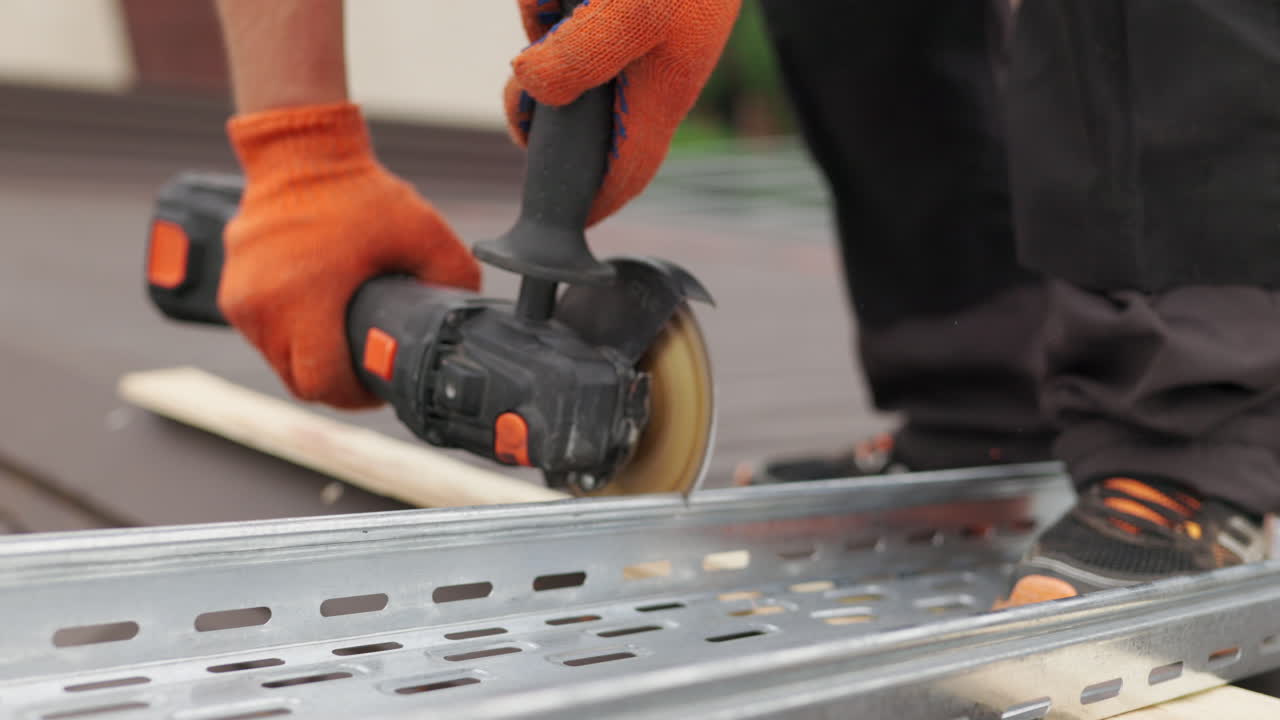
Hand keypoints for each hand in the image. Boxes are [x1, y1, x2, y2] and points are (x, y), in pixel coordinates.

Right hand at [218, 102, 480, 408]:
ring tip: (342, 343)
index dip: (356, 396)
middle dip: (335, 384)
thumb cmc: (360, 194)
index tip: (378, 386)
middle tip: (365, 370)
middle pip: (298, 381)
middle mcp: (263, 305)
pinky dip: (289, 338)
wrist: (300, 154)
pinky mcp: (231, 292)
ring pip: (278, 362)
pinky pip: (262, 337)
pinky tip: (318, 321)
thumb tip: (466, 318)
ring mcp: (241, 300)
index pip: (323, 383)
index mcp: (307, 297)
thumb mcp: (425, 233)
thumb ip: (453, 278)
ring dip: (309, 362)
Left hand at [504, 0, 739, 225]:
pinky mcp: (614, 4)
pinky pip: (564, 12)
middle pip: (577, 119)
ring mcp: (628, 37)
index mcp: (660, 97)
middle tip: (525, 90)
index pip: (624, 176)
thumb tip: (533, 92)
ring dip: (546, 28)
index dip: (588, 206)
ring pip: (562, 58)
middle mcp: (645, 75)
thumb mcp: (630, 13)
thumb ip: (579, 59)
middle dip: (541, 106)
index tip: (550, 222)